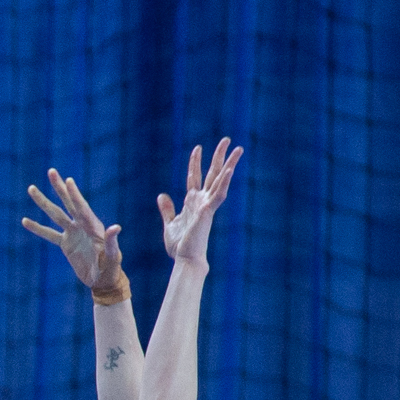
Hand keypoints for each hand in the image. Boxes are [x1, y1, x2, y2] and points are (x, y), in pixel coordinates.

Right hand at [23, 171, 124, 292]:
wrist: (103, 280)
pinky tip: (25, 221)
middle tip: (51, 171)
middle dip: (59, 187)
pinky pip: (49, 234)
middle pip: (68, 203)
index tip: (68, 181)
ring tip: (31, 188)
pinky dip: (38, 228)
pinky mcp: (65, 244)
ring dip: (44, 202)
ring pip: (56, 214)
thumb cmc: (111, 268)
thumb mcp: (113, 256)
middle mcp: (82, 225)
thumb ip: (112, 242)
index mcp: (93, 226)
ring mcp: (72, 233)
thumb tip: (115, 227)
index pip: (82, 207)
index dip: (75, 195)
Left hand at [157, 138, 242, 266]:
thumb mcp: (169, 224)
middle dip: (219, 156)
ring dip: (229, 163)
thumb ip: (167, 209)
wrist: (185, 260)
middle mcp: (202, 201)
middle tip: (226, 140)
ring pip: (219, 179)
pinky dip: (225, 182)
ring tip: (237, 148)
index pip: (194, 176)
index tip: (197, 147)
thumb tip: (161, 195)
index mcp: (193, 202)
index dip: (195, 162)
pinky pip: (219, 194)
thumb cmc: (179, 246)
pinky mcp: (208, 211)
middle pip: (212, 173)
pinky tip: (230, 169)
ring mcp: (207, 205)